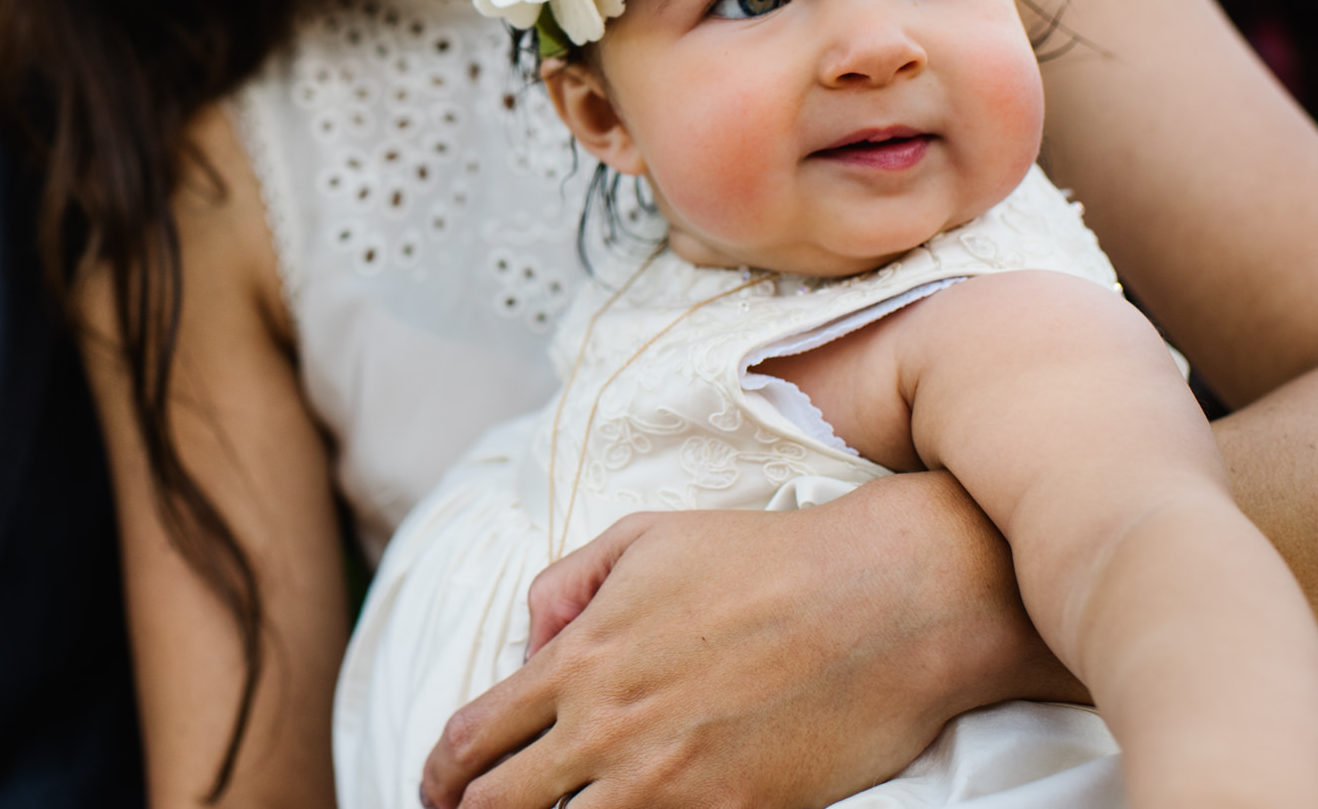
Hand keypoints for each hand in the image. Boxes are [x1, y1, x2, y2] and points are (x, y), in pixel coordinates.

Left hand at [420, 471, 1085, 808]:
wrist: (884, 601)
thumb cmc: (765, 560)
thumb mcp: (644, 537)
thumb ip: (564, 587)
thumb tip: (528, 643)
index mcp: (581, 659)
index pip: (471, 738)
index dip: (438, 773)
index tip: (436, 786)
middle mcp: (610, 729)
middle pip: (497, 808)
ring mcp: (670, 783)